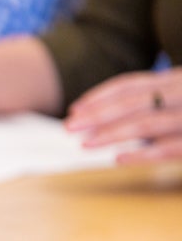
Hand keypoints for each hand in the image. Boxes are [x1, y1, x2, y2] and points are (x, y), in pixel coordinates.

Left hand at [65, 68, 181, 164]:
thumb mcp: (175, 101)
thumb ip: (150, 105)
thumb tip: (101, 123)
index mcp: (175, 81)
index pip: (131, 86)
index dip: (99, 97)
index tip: (74, 110)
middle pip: (133, 103)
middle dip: (97, 115)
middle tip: (69, 127)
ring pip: (147, 124)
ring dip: (112, 134)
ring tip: (85, 144)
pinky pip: (168, 149)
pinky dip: (142, 154)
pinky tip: (118, 159)